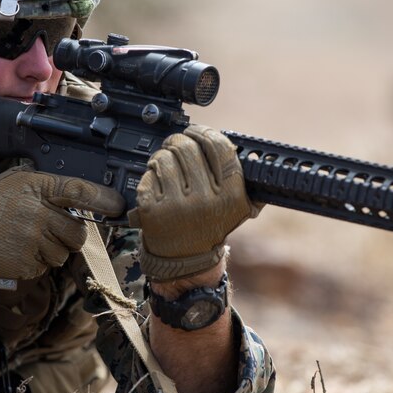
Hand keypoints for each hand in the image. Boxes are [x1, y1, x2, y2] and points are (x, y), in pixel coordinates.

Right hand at [0, 168, 124, 280]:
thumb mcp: (18, 182)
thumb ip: (48, 187)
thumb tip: (82, 196)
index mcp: (39, 189)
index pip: (80, 192)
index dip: (103, 199)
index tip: (118, 206)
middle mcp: (40, 214)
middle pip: (78, 232)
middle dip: (71, 234)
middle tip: (52, 229)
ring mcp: (34, 241)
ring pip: (64, 252)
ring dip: (53, 249)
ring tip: (29, 239)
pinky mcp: (28, 263)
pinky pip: (47, 266)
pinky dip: (38, 261)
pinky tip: (20, 250)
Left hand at [129, 125, 258, 280]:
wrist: (186, 260)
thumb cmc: (209, 226)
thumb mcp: (237, 208)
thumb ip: (242, 180)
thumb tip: (242, 147)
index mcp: (230, 196)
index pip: (219, 147)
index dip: (205, 133)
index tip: (197, 131)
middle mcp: (205, 200)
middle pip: (188, 148)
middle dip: (180, 140)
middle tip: (176, 143)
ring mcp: (177, 205)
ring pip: (165, 157)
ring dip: (163, 154)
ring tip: (165, 162)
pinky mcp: (153, 209)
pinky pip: (150, 174)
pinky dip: (151, 173)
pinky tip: (157, 180)